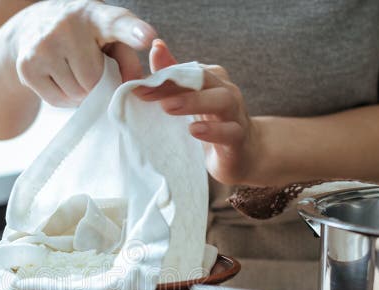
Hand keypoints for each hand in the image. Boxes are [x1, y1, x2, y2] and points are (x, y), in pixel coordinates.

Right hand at [6, 0, 155, 106]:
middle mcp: (68, 25)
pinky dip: (63, 98)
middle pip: (95, 79)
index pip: (117, 23)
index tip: (147, 37)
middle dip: (96, 84)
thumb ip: (128, 60)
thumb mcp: (110, 40)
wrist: (34, 28)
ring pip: (76, 93)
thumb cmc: (85, 38)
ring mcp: (43, 45)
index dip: (133, 32)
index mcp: (97, 16)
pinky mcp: (27, 66)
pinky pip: (57, 101)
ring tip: (71, 71)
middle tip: (87, 68)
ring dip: (79, 92)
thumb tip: (133, 86)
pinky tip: (58, 78)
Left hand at [136, 40, 263, 185]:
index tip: (135, 84)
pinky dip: (213, 130)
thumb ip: (174, 77)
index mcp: (211, 79)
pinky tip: (194, 130)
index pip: (186, 72)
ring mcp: (235, 114)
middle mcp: (226, 91)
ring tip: (169, 107)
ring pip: (221, 100)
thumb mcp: (190, 99)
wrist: (243, 154)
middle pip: (203, 79)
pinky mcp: (239, 138)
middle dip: (173, 84)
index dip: (161, 76)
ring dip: (194, 101)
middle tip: (146, 91)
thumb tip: (156, 47)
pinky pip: (229, 131)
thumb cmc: (212, 123)